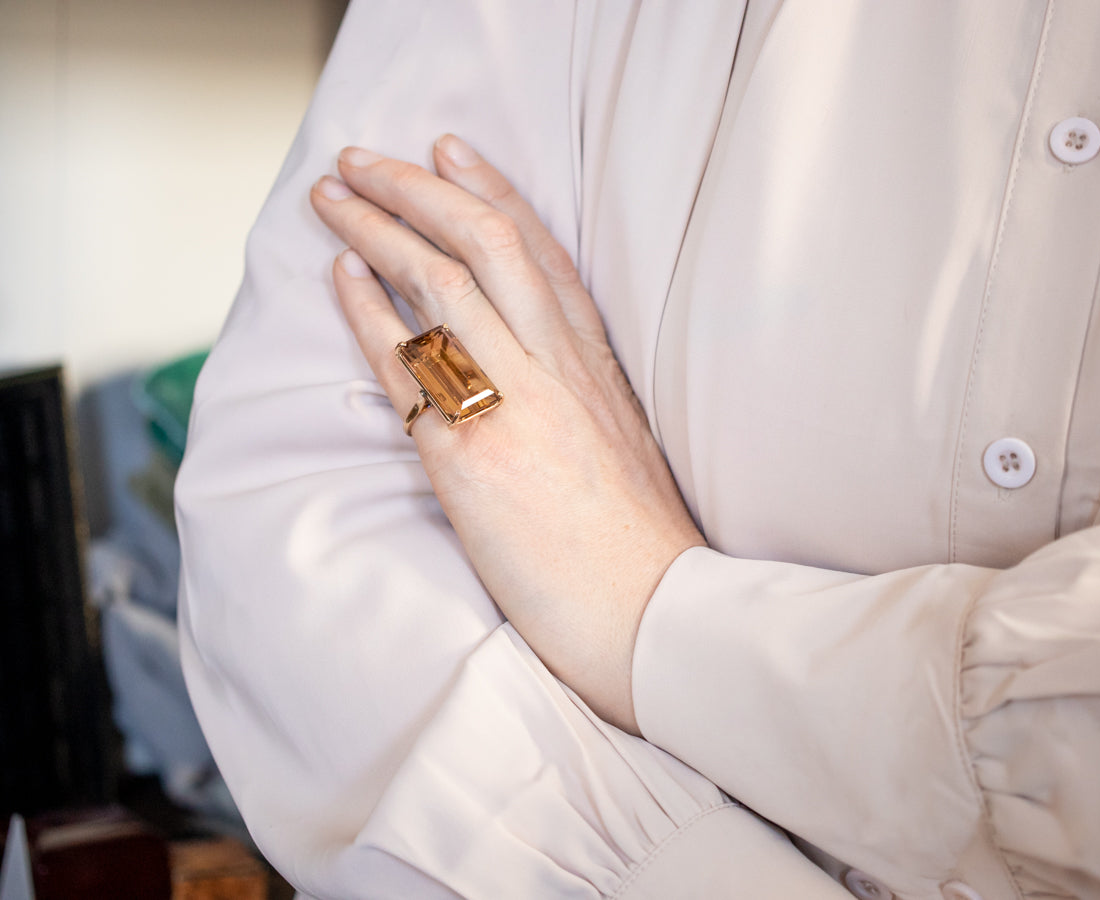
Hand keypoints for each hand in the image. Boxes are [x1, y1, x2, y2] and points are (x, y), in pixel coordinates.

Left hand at [310, 135, 704, 732]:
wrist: (650, 616)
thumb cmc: (638, 548)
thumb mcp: (623, 449)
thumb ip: (582, 398)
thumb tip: (540, 379)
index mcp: (597, 367)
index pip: (542, 254)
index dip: (492, 192)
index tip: (451, 150)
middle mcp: (558, 370)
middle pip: (485, 247)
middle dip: (418, 189)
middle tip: (366, 157)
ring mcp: (515, 405)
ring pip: (443, 283)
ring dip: (379, 227)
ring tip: (333, 194)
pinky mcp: (471, 456)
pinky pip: (409, 361)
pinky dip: (367, 308)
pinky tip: (339, 274)